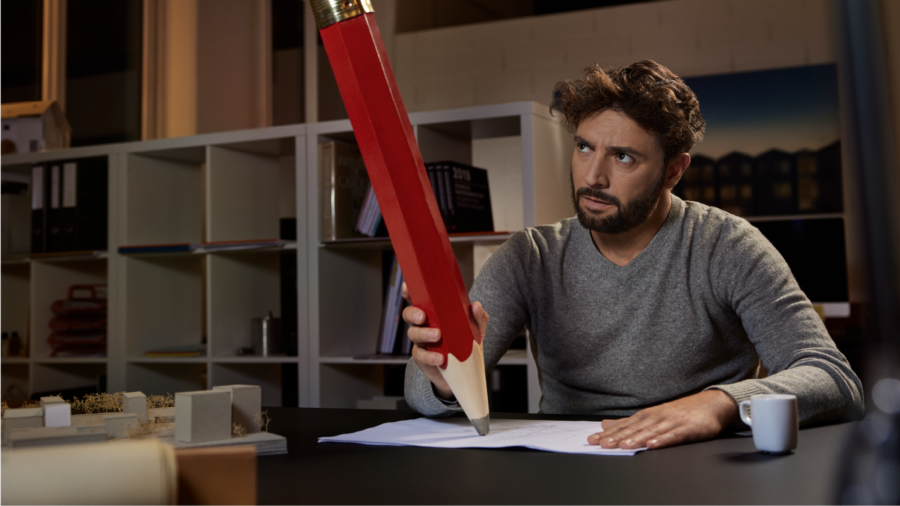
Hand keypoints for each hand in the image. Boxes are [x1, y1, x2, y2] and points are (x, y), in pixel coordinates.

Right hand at [401, 282, 489, 400]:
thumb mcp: (475, 329)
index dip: (408, 291)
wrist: (464, 371)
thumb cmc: (465, 343)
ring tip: (437, 336)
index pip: (417, 299)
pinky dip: (430, 357)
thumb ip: (478, 317)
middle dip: (413, 313)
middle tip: (423, 316)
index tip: (407, 287)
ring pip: (413, 334)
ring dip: (423, 334)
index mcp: (433, 313)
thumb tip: (475, 305)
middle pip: (409, 314)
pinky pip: (420, 355)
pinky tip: (440, 358)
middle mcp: (423, 325)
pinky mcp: (422, 358)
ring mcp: (421, 342)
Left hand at [588, 389, 737, 449]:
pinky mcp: (687, 429)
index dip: (608, 433)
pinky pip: (673, 435)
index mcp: (646, 416)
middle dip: (617, 437)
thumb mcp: (651, 415)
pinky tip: (652, 445)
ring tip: (623, 445)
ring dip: (636, 438)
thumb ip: (628, 422)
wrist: (711, 404)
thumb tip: (605, 424)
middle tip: (602, 444)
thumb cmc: (680, 412)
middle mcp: (656, 417)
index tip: (592, 440)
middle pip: (634, 428)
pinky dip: (662, 440)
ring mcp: (671, 422)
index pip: (624, 425)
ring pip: (651, 432)